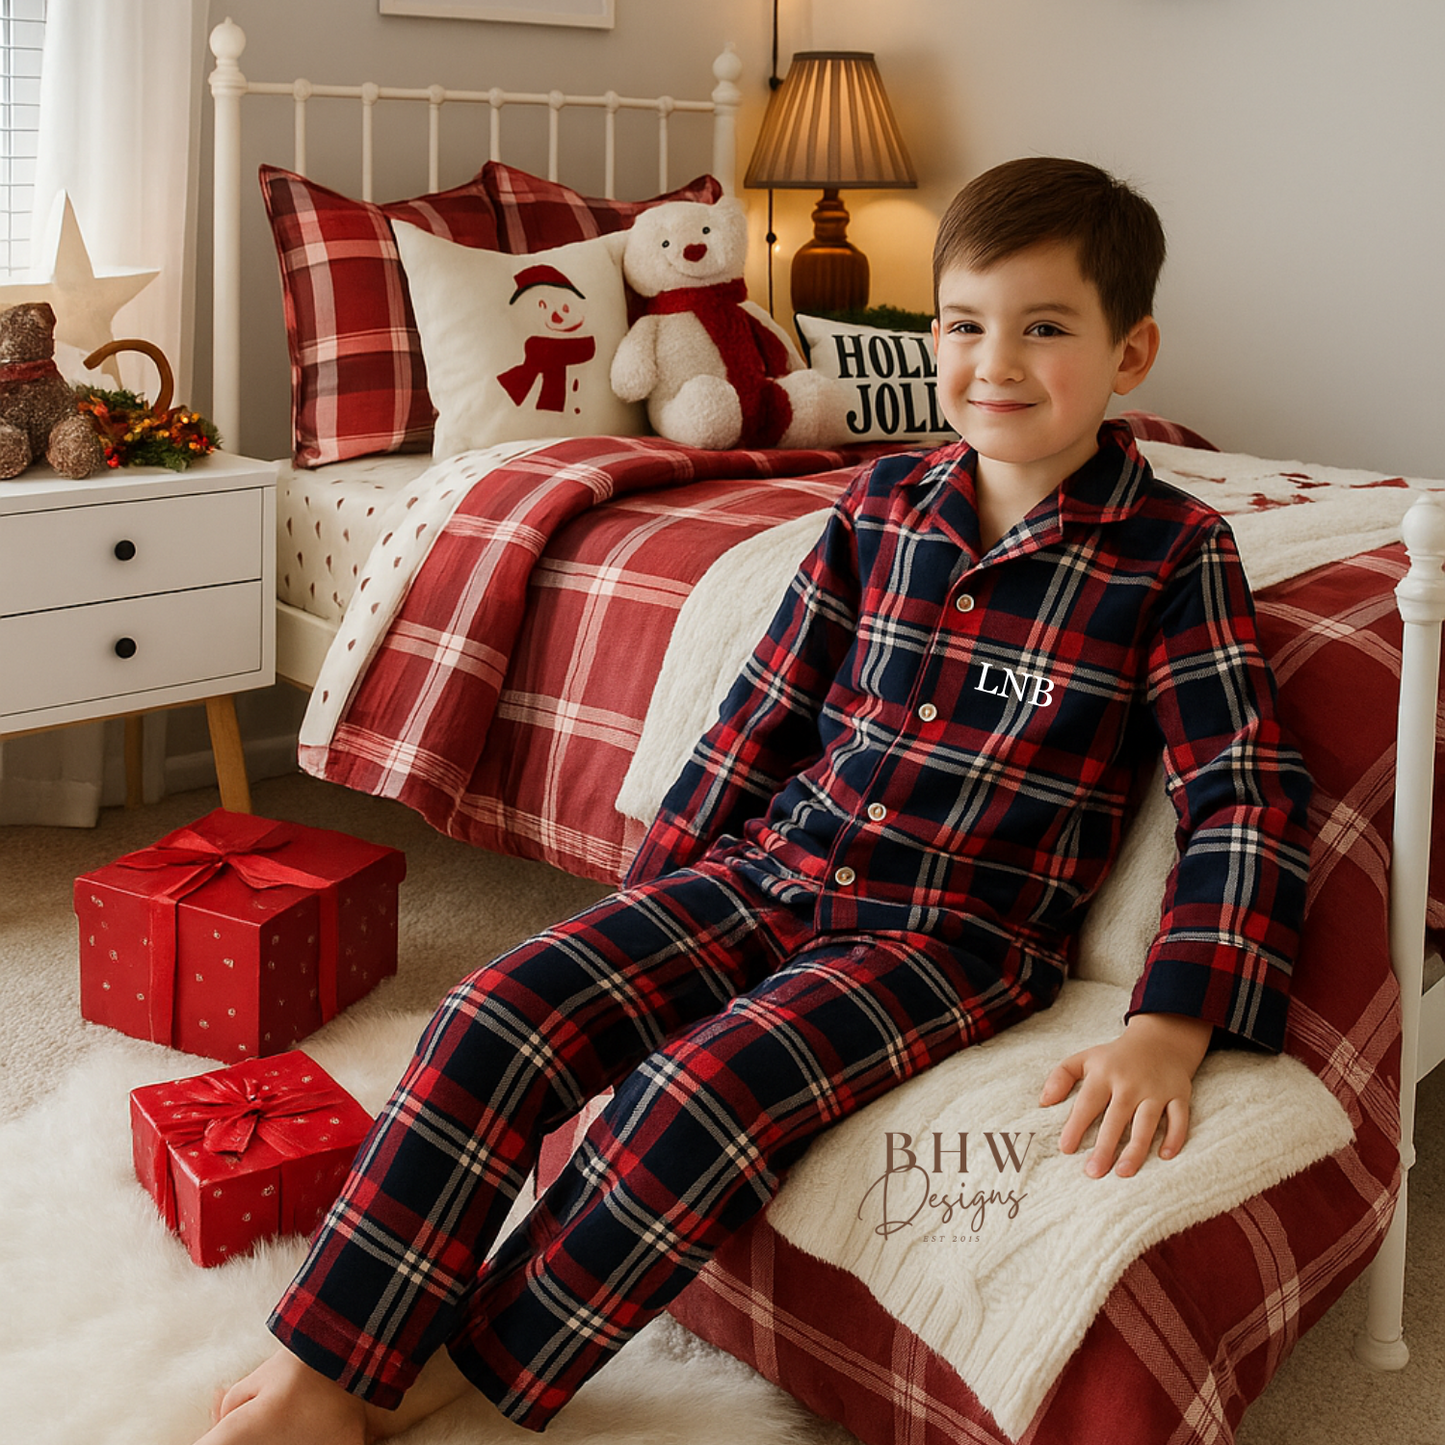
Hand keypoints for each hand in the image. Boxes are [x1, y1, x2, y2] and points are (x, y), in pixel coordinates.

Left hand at [1039, 1012, 1211, 1178]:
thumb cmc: (1115, 1057)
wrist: (1159, 1040)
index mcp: (1105, 1074)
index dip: (1076, 1125)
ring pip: (1148, 1122)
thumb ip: (1061, 1076)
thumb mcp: (1085, 1058)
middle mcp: (1130, 1083)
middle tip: (1093, 1172)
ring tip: (1123, 1172)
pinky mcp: (1179, 1095)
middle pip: (1117, 1118)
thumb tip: (1043, 1101)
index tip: (1065, 1148)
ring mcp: (1156, 1090)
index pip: (1087, 1103)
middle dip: (1105, 1146)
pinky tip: (1164, 1156)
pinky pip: (1179, 1118)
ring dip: (1136, 1148)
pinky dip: (1175, 1136)